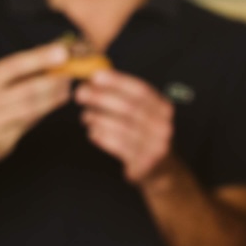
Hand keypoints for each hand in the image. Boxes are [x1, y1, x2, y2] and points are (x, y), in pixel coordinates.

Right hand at [0, 41, 71, 173]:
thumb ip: (15, 74)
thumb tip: (47, 54)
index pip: (12, 66)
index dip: (39, 58)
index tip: (62, 51)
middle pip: (26, 89)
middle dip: (54, 80)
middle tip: (73, 72)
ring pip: (31, 107)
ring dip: (54, 96)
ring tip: (68, 87)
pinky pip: (28, 123)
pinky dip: (46, 110)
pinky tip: (57, 101)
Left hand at [75, 69, 173, 183]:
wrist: (162, 169)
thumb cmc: (148, 136)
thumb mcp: (146, 114)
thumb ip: (127, 98)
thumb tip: (97, 80)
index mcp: (164, 108)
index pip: (141, 90)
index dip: (118, 81)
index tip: (96, 76)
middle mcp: (163, 125)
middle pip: (129, 107)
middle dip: (101, 98)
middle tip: (81, 93)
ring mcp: (156, 145)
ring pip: (121, 127)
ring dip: (98, 119)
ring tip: (85, 116)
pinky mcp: (144, 162)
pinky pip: (118, 146)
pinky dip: (102, 137)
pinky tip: (93, 133)